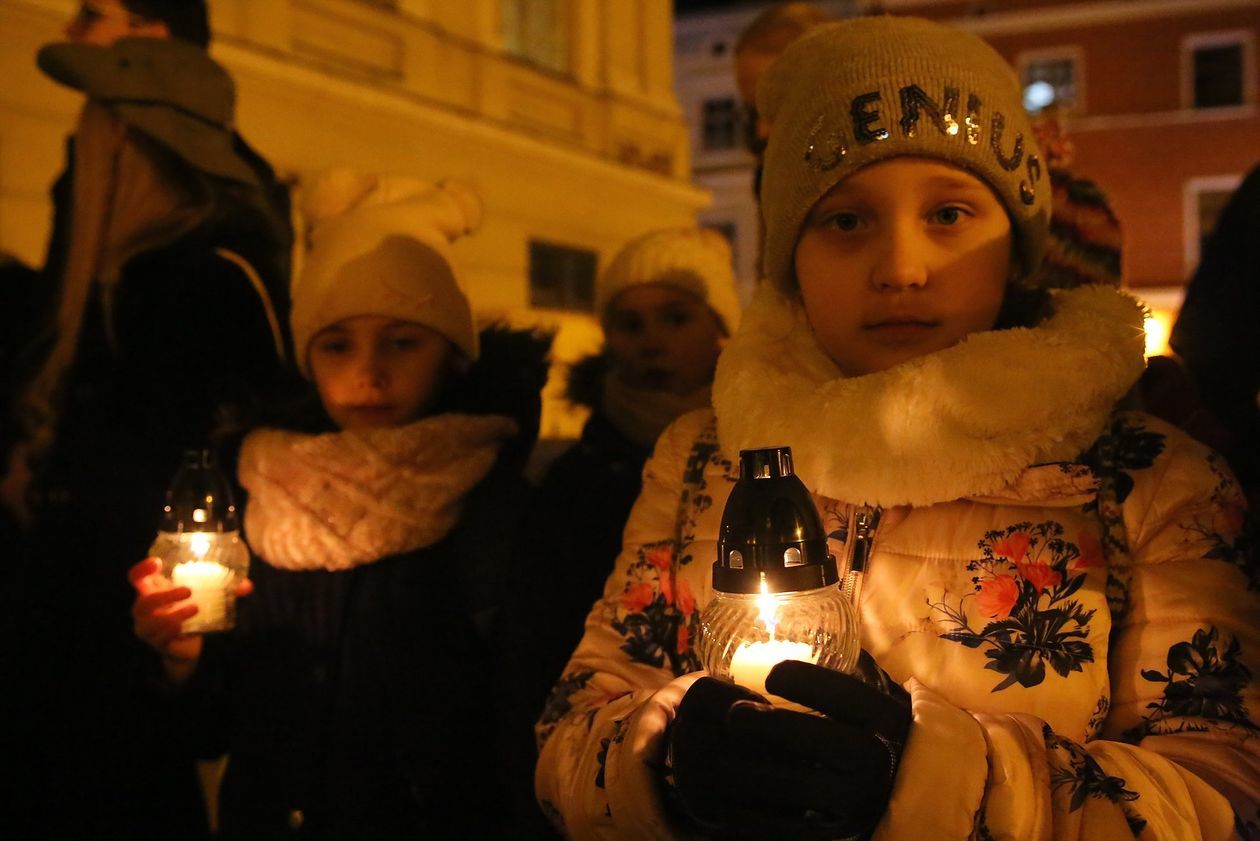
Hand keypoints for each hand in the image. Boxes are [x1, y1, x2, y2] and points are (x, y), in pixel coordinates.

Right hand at [128, 557, 251, 682]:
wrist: (187, 645)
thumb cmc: (190, 611)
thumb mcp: (205, 597)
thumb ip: (225, 589)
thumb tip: (247, 586)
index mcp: (152, 591)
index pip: (136, 578)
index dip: (142, 570)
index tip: (157, 563)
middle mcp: (145, 609)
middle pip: (144, 601)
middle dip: (164, 595)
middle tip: (188, 591)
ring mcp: (148, 628)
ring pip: (150, 621)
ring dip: (172, 614)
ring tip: (195, 608)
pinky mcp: (157, 643)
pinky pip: (159, 638)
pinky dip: (170, 631)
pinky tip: (183, 627)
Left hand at [665, 657, 909, 839]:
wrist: (909, 794)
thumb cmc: (879, 734)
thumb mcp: (878, 700)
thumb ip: (849, 673)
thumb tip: (809, 629)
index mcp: (887, 721)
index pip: (851, 697)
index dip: (811, 683)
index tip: (772, 673)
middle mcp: (877, 762)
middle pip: (826, 742)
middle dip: (776, 728)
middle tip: (734, 717)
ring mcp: (858, 803)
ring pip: (803, 790)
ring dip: (755, 776)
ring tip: (717, 763)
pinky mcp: (839, 836)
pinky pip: (794, 830)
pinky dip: (757, 818)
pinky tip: (727, 803)